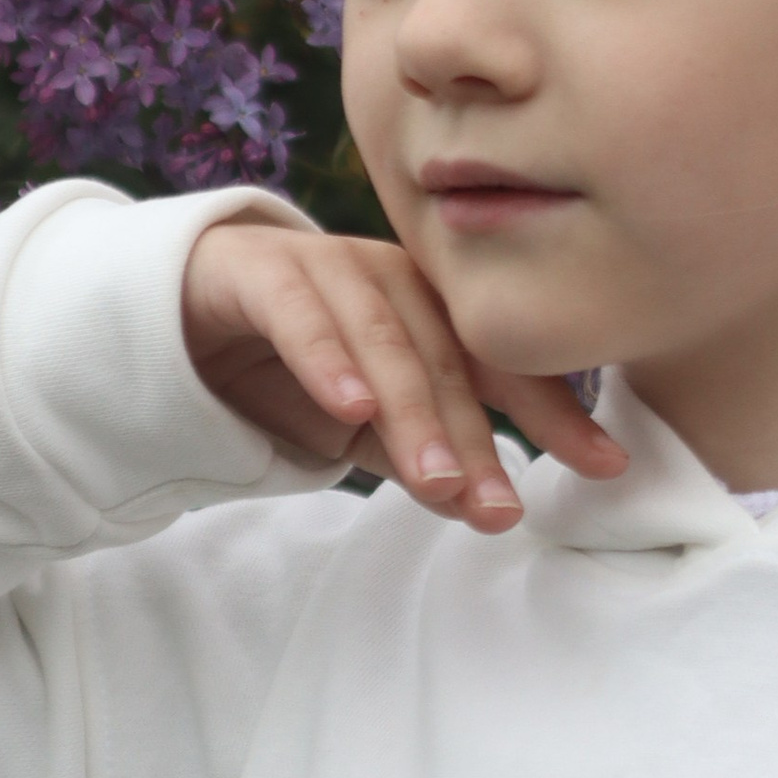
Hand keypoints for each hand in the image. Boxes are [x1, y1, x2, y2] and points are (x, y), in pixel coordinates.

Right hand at [180, 219, 626, 529]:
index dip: (555, 415)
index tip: (606, 466)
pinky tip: (351, 405)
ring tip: (437, 479)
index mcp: (429, 313)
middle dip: (478, 437)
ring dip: (413, 411)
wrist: (171, 319)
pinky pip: (299, 312)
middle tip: (501, 507)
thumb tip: (490, 510)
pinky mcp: (258, 271)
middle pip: (447, 360)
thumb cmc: (280, 369)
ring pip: (383, 339)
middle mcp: (391, 280)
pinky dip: (327, 358)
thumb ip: (415, 457)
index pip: (503, 366)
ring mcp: (326, 267)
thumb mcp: (358, 427)